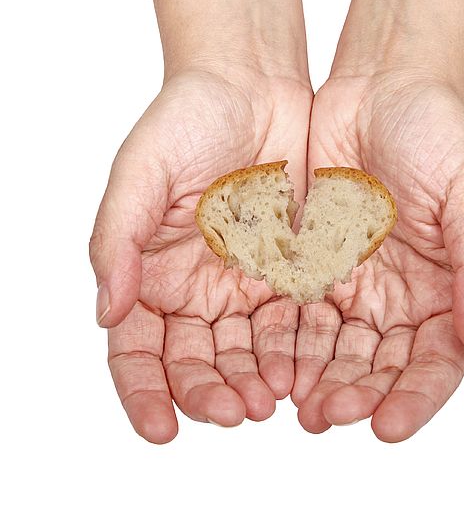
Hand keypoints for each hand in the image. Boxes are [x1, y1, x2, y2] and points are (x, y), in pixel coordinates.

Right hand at [91, 65, 311, 442]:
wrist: (256, 88)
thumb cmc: (189, 118)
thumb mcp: (142, 173)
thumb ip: (118, 241)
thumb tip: (106, 312)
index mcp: (151, 275)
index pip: (139, 350)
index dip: (144, 392)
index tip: (159, 428)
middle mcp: (198, 291)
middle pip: (197, 361)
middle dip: (209, 393)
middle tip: (232, 413)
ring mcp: (247, 286)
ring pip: (247, 353)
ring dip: (254, 383)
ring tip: (269, 403)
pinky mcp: (293, 275)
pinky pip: (294, 323)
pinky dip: (296, 352)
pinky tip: (303, 372)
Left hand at [293, 73, 463, 441]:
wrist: (380, 91)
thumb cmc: (437, 135)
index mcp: (447, 290)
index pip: (437, 360)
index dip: (417, 397)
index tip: (390, 426)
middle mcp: (400, 299)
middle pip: (381, 366)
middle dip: (358, 396)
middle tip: (328, 416)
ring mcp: (354, 287)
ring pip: (337, 352)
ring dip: (319, 382)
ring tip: (298, 407)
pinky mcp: (311, 271)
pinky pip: (297, 317)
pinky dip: (287, 347)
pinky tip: (273, 368)